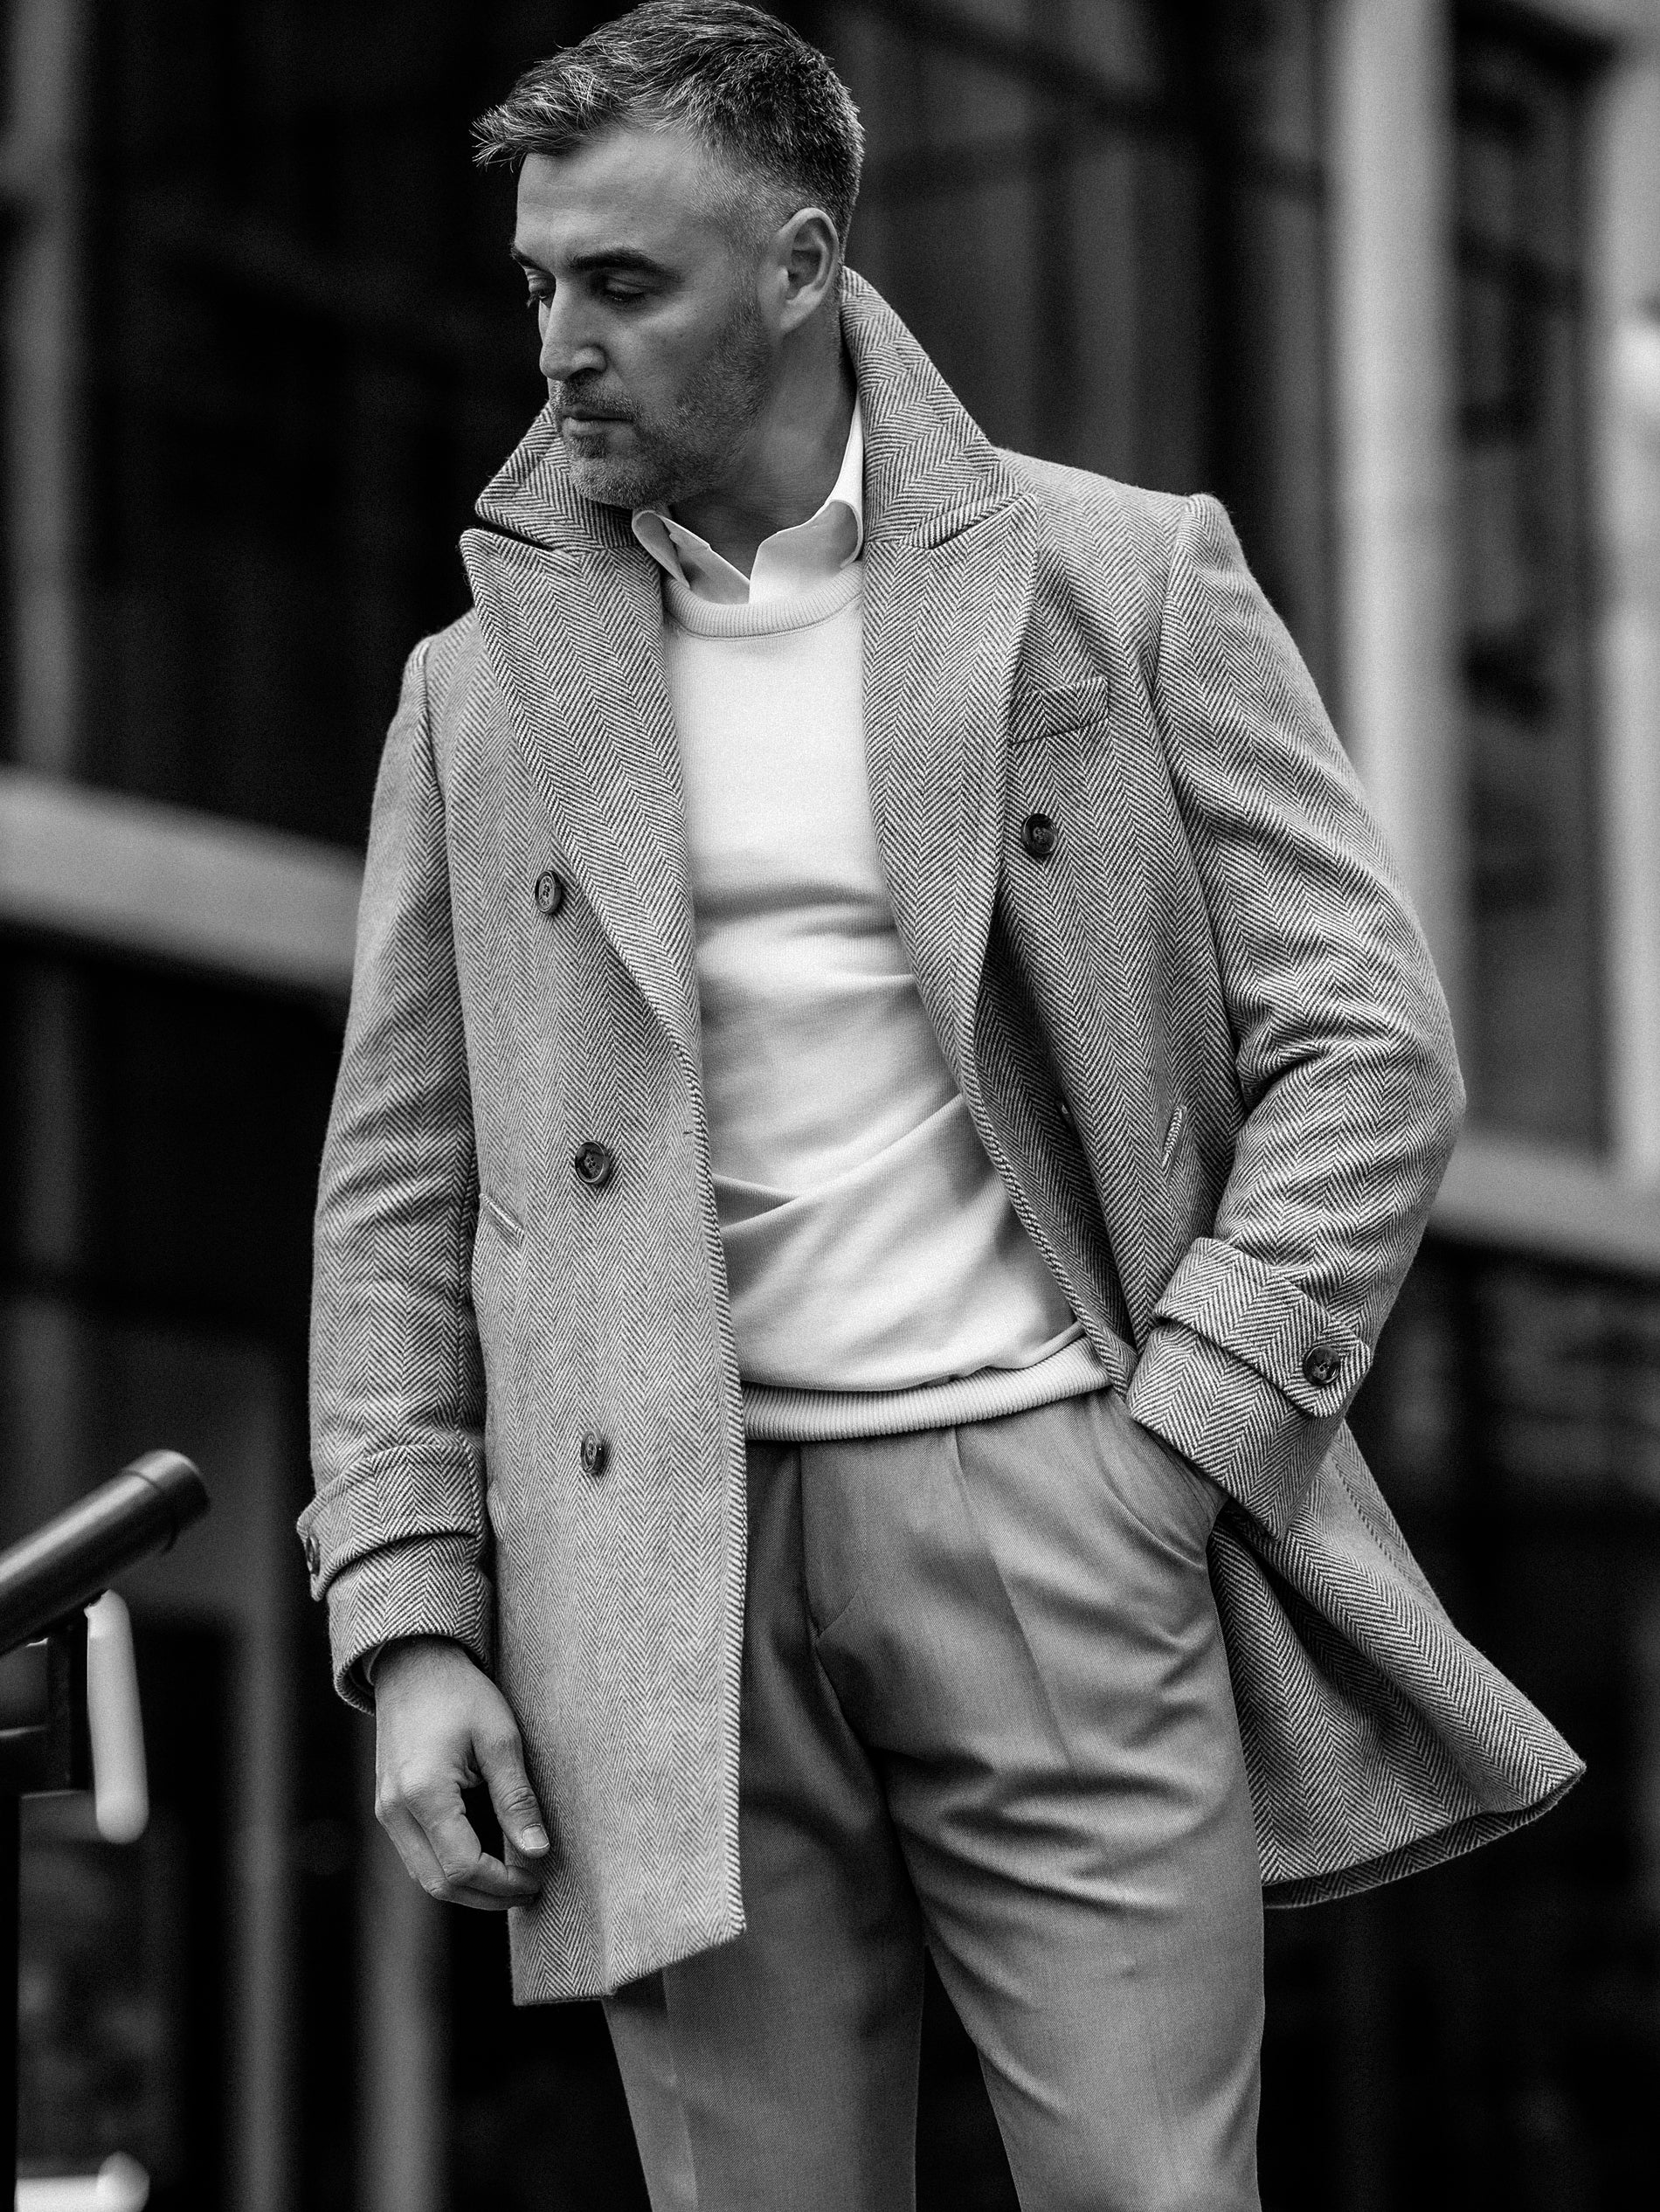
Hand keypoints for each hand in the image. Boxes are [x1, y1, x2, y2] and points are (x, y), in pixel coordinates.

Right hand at [373, 1636, 549, 1909]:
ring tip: (514, 1881)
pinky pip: (417, 1857)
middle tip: (531, 1889)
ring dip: (468, 1889)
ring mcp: (386, 1812)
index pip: (462, 1867)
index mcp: (423, 1792)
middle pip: (439, 1885)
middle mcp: (395, 1811)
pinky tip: (485, 1861)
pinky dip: (450, 1869)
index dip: (502, 1883)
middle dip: (488, 1896)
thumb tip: (538, 1853)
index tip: (538, 1879)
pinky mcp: (388, 1809)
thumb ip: (517, 1799)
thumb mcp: (500, 1738)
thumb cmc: (461, 1694)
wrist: (413, 1665)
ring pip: (425, 1877)